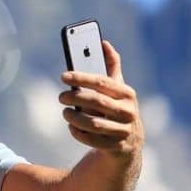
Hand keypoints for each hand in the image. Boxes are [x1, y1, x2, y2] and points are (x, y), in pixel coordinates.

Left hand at [59, 40, 142, 156]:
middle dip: (74, 97)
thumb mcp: (117, 88)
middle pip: (96, 102)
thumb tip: (103, 43)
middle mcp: (129, 112)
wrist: (129, 141)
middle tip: (61, 96)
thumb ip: (111, 66)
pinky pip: (92, 140)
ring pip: (93, 123)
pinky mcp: (117, 147)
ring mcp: (124, 131)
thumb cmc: (117, 107)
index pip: (101, 82)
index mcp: (127, 94)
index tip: (63, 76)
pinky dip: (78, 133)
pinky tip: (72, 126)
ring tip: (65, 112)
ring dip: (74, 117)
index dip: (81, 78)